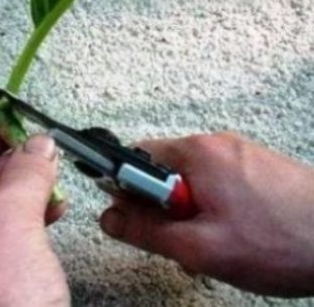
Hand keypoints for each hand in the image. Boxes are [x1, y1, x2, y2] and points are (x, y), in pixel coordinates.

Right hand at [99, 132, 313, 296]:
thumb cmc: (282, 240)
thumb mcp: (200, 246)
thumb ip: (146, 231)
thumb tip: (109, 218)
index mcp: (196, 153)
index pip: (133, 160)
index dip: (129, 195)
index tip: (143, 221)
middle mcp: (216, 144)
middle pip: (162, 172)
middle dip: (166, 210)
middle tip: (187, 240)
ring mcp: (239, 153)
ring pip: (191, 182)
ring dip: (192, 213)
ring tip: (218, 241)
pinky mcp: (256, 167)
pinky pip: (217, 184)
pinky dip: (216, 210)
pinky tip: (237, 234)